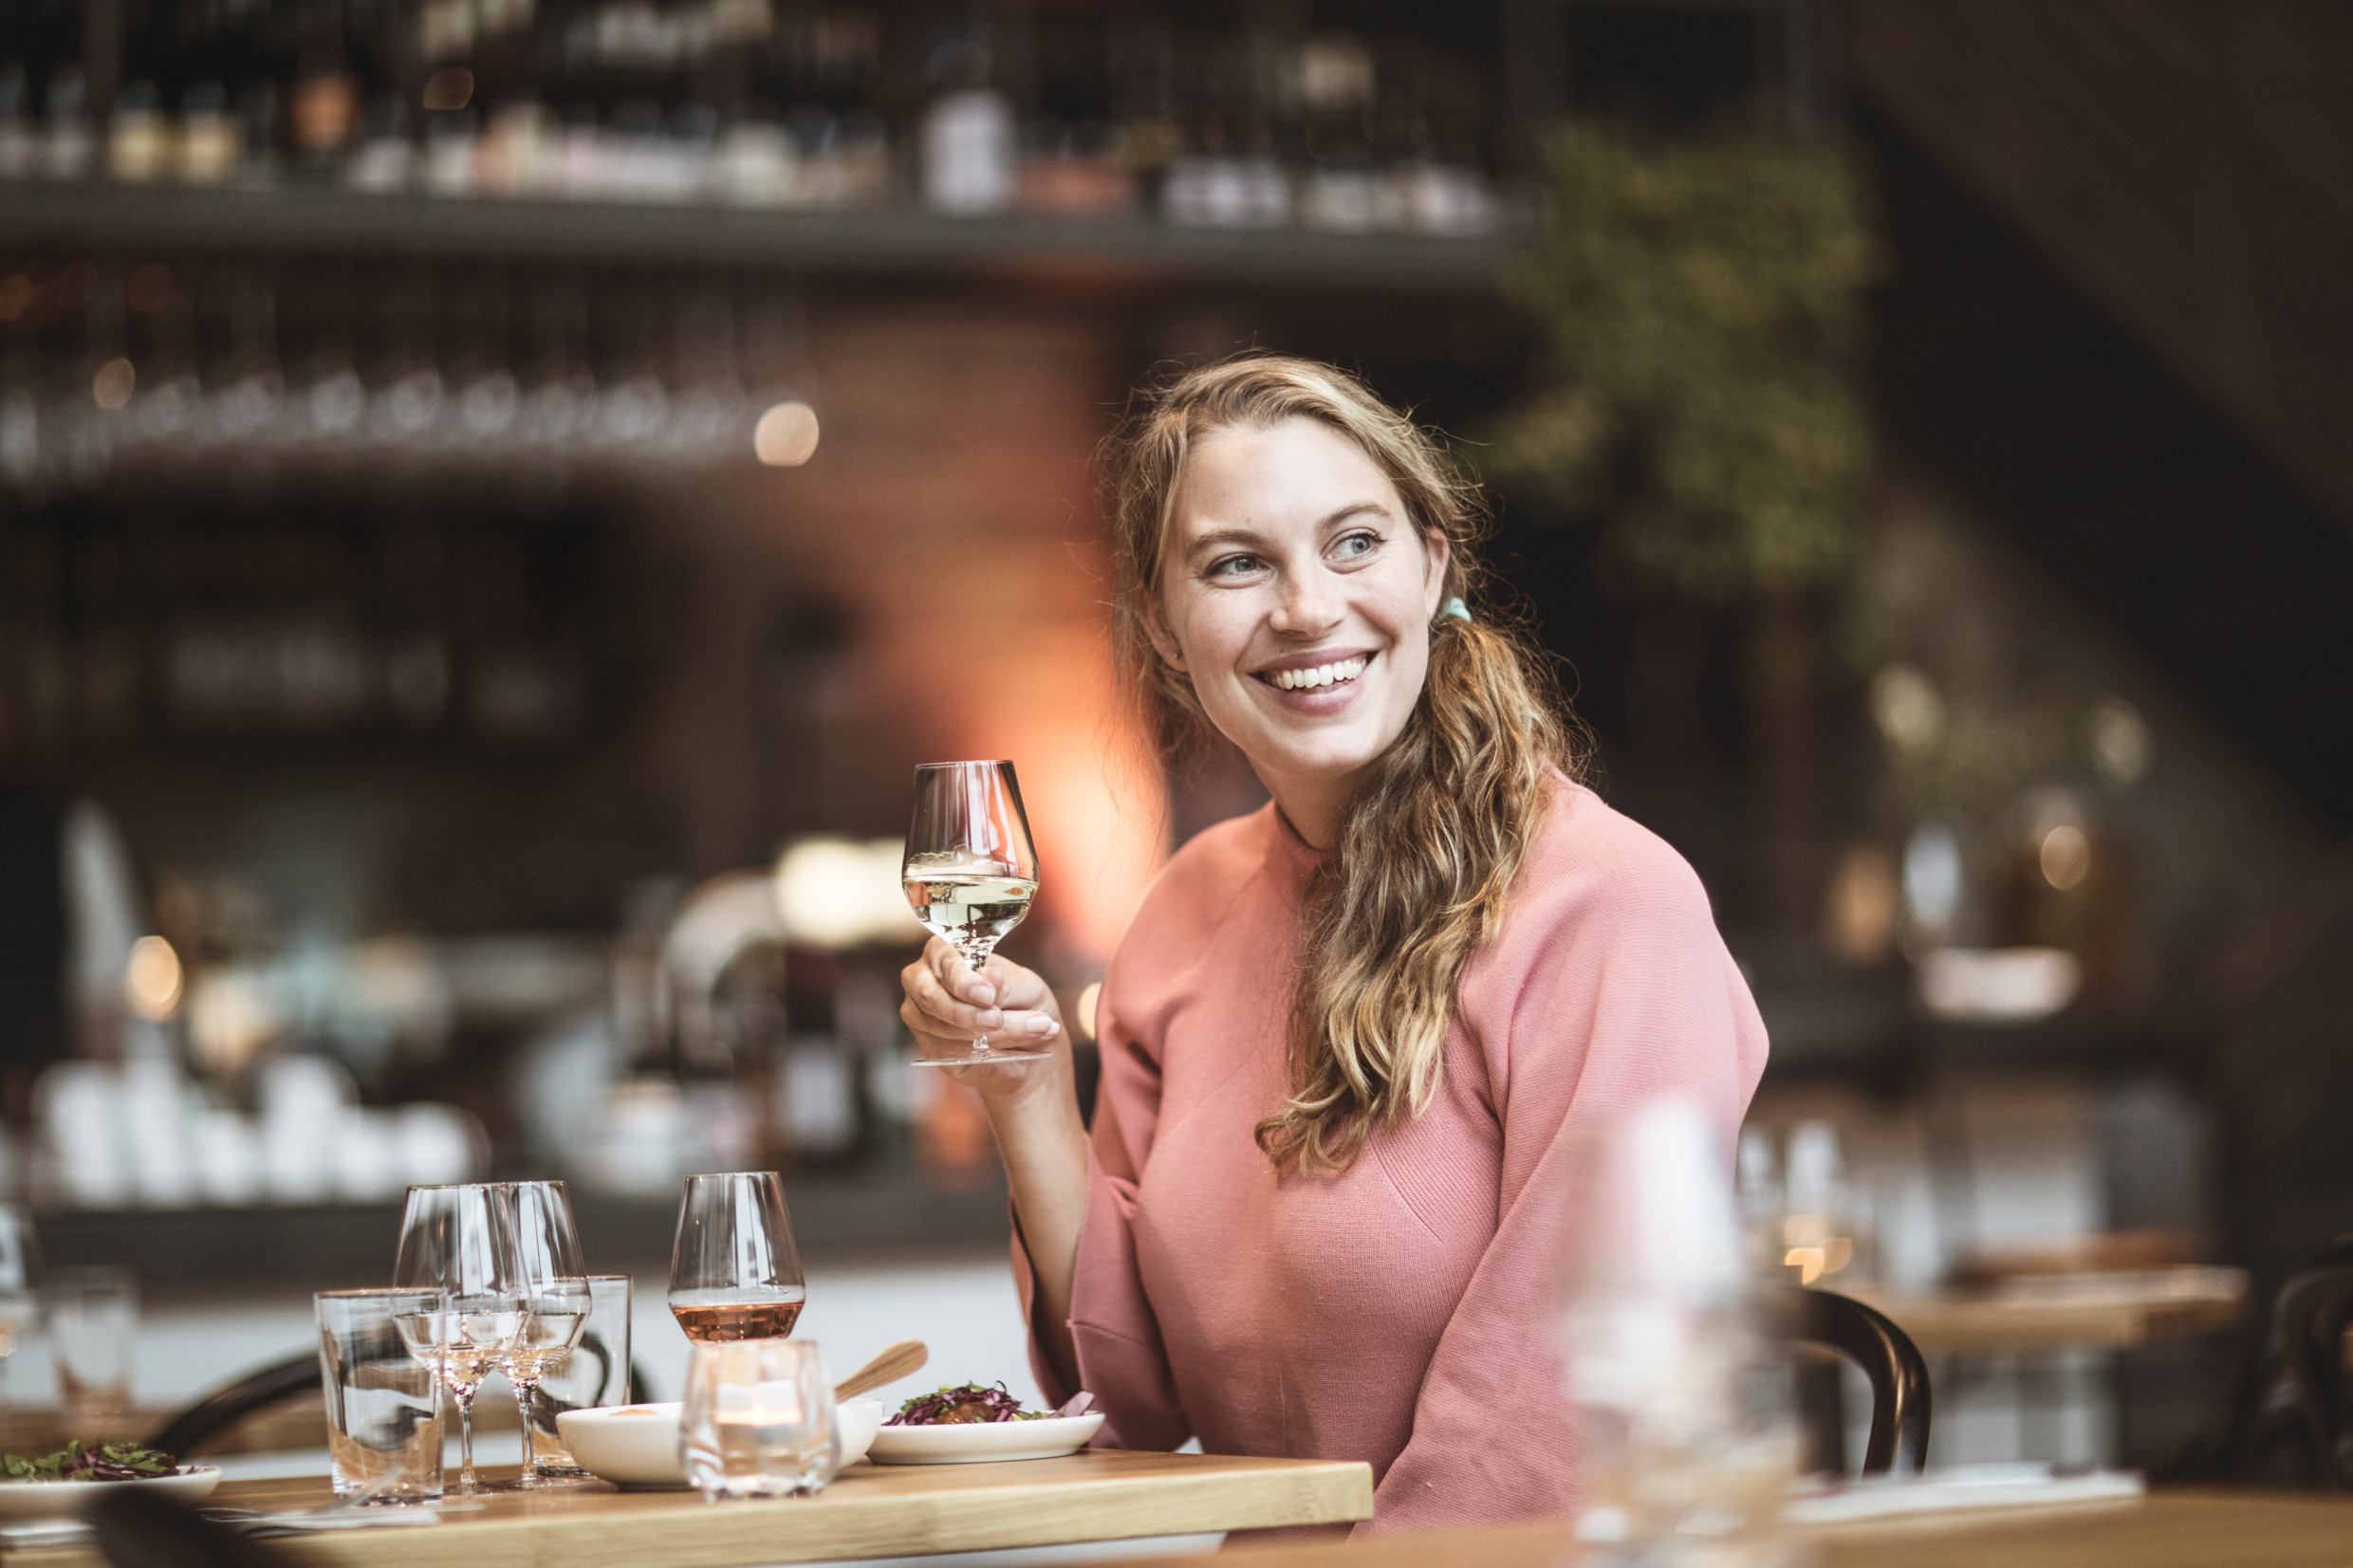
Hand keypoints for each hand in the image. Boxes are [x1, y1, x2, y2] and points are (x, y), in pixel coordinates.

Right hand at [899, 938, 1067, 1100]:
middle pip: (930, 996)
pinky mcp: (929, 1046)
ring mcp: (920, 1015)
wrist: (1030, 1042)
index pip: (942, 959)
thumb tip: (991, 976)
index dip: (963, 980)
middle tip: (999, 1020)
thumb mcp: (1026, 987)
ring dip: (989, 1034)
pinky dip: (982, 1051)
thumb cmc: (1024, 1003)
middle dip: (968, 1013)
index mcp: (945, 952)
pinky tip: (1009, 1048)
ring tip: (1029, 1032)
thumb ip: (1007, 985)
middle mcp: (923, 980)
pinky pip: (948, 1051)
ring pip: (943, 1028)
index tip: (988, 996)